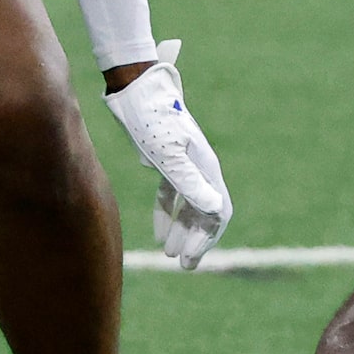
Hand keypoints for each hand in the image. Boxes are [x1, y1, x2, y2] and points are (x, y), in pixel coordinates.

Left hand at [101, 40, 232, 269]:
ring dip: (181, 230)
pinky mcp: (166, 158)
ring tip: (167, 253)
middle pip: (205, 212)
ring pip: (188, 205)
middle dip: (196, 240)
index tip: (190, 259)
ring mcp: (184, 163)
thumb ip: (191, 185)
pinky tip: (156, 232)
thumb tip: (217, 213)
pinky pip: (171, 193)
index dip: (207, 238)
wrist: (136, 88)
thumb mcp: (169, 157)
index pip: (217, 212)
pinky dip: (165, 213)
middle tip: (182, 265)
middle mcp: (200, 168)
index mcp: (206, 169)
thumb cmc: (152, 121)